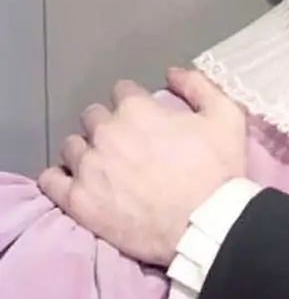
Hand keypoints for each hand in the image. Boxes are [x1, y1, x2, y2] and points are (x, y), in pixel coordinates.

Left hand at [38, 67, 246, 265]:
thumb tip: (172, 72)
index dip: (136, 103)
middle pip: (93, 116)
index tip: (147, 119)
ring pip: (72, 146)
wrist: (205, 225)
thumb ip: (198, 86)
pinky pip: (51, 180)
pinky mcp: (77, 201)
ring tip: (105, 167)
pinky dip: (60, 178)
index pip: (122, 91)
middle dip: (109, 125)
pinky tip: (76, 183)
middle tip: (129, 146)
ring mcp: (87, 167)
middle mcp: (105, 132)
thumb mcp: (226, 116)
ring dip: (87, 151)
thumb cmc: (217, 169)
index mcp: (136, 109)